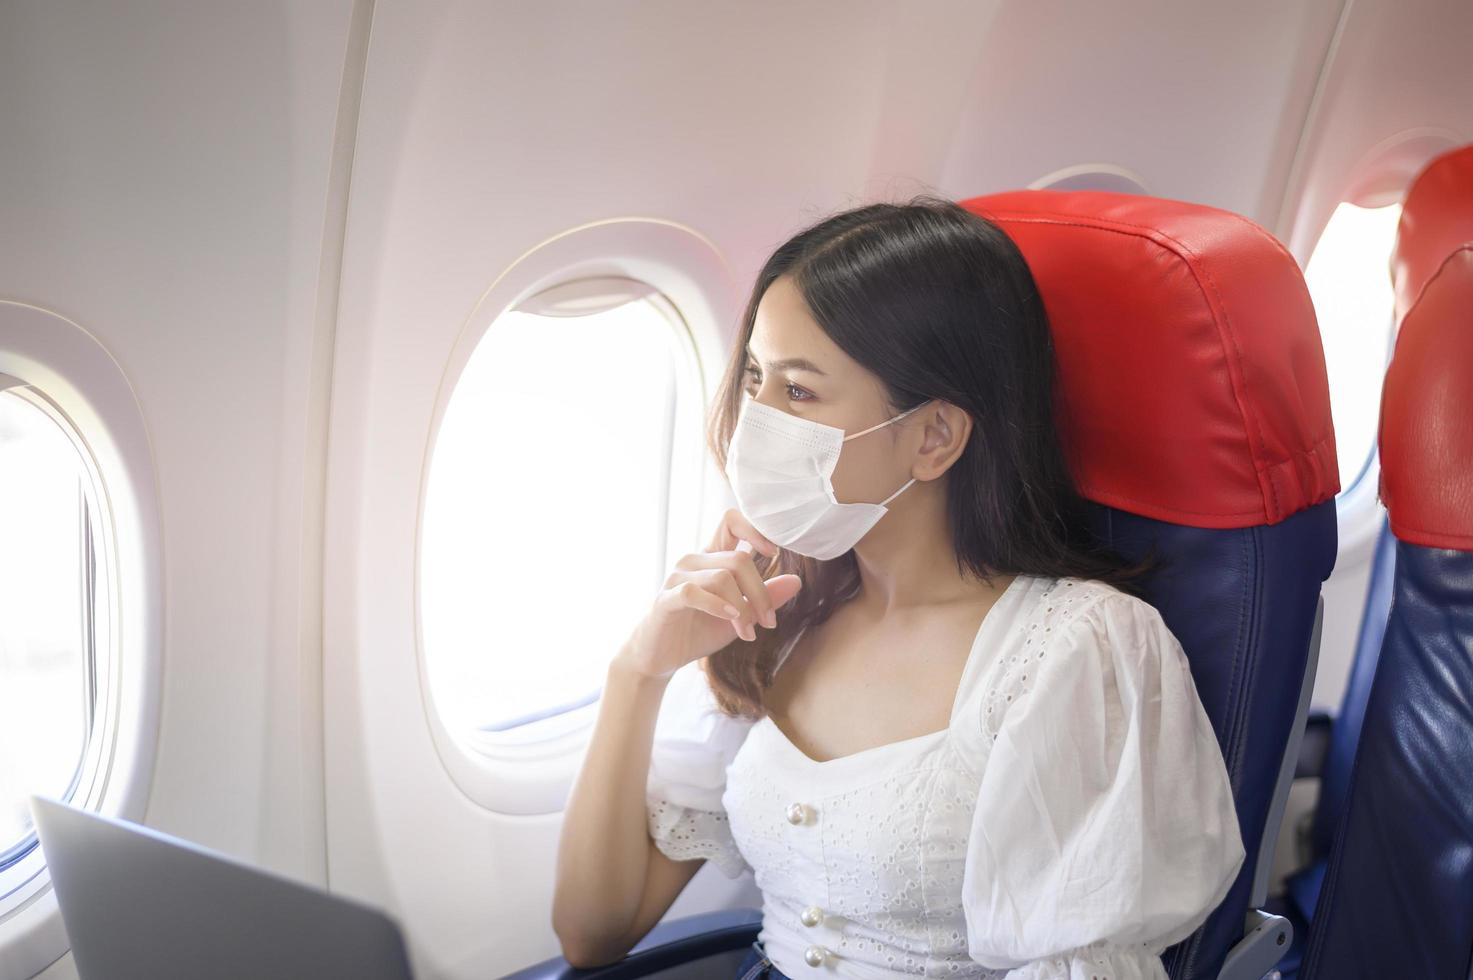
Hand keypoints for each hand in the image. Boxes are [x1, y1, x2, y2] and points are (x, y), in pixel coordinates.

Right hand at [618, 509, 802, 679]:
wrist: (660, 657)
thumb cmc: (698, 631)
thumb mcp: (740, 615)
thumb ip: (765, 598)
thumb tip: (797, 581)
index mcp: (711, 558)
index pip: (731, 521)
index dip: (755, 529)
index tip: (774, 553)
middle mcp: (694, 561)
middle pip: (738, 559)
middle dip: (760, 593)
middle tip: (768, 623)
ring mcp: (677, 578)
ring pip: (722, 577)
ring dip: (743, 609)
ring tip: (748, 633)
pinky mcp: (666, 599)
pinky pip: (694, 593)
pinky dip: (718, 606)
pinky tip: (730, 621)